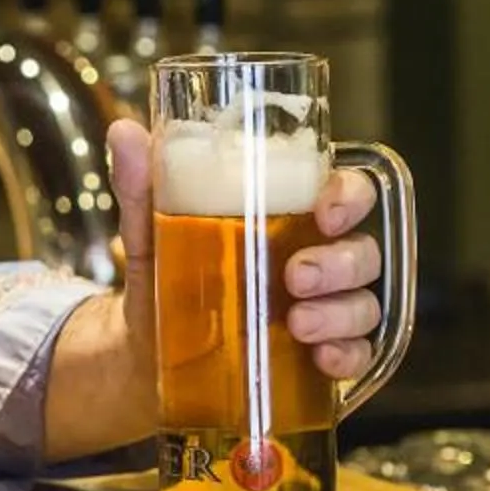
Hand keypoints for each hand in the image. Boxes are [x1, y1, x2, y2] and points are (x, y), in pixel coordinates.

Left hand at [109, 117, 387, 382]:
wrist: (142, 355)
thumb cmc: (165, 278)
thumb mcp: (150, 233)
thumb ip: (143, 187)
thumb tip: (124, 132)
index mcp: (291, 215)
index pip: (348, 192)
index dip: (351, 196)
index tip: (326, 211)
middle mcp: (319, 258)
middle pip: (363, 250)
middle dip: (340, 263)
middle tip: (296, 276)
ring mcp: (325, 310)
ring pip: (365, 305)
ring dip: (341, 313)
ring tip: (298, 322)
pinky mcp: (319, 356)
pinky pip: (356, 355)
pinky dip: (347, 356)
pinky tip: (323, 358)